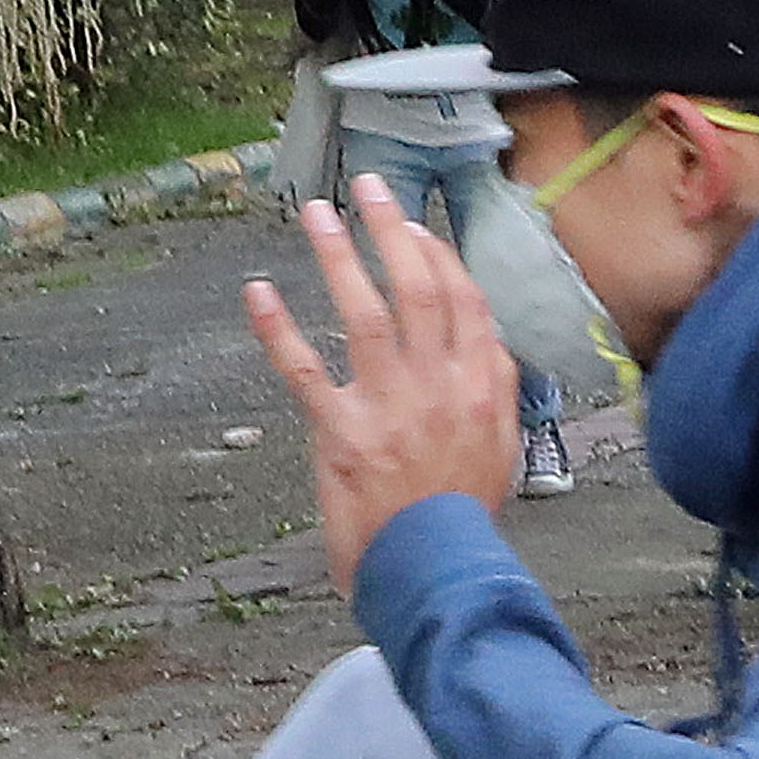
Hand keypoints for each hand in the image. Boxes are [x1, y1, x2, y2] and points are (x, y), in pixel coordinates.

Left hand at [240, 178, 525, 576]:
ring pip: (365, 312)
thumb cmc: (462, 517)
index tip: (414, 227)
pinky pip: (304, 369)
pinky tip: (257, 292)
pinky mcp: (344, 434)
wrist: (437, 571)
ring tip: (317, 214)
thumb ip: (495, 389)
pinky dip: (277, 328)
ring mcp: (391, 407)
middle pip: (417, 288)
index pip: (463, 301)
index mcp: (479, 385)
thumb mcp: (501, 447)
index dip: (438, 256)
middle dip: (391, 231)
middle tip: (369, 187)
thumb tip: (485, 341)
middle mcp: (438, 385)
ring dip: (339, 256)